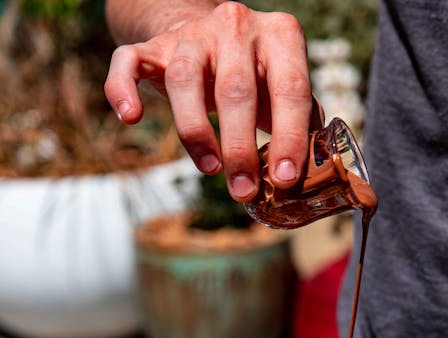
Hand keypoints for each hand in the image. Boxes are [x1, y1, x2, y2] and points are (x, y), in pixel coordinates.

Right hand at [104, 2, 321, 199]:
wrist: (206, 35)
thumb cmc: (255, 77)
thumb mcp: (283, 91)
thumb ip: (301, 124)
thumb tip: (314, 178)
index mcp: (280, 36)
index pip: (289, 88)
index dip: (288, 137)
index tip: (284, 179)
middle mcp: (235, 26)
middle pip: (236, 90)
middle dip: (241, 148)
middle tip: (244, 190)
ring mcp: (191, 35)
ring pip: (185, 80)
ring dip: (196, 132)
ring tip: (210, 168)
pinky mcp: (152, 47)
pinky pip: (128, 61)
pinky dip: (122, 89)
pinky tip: (130, 117)